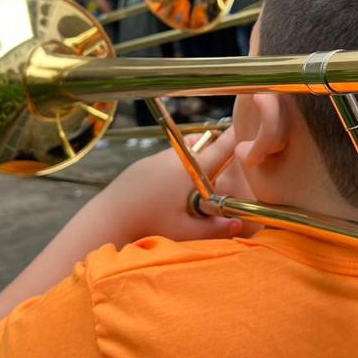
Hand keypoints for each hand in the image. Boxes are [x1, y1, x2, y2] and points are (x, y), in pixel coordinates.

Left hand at [90, 125, 245, 243]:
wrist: (108, 218)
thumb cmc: (148, 225)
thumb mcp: (186, 231)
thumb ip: (215, 228)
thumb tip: (240, 224)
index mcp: (190, 169)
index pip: (221, 146)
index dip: (237, 137)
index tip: (249, 127)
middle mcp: (175, 157)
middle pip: (204, 143)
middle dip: (217, 148)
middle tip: (228, 160)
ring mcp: (156, 158)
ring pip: (185, 151)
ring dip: (196, 158)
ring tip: (200, 179)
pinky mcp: (143, 165)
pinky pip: (168, 159)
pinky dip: (178, 167)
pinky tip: (173, 189)